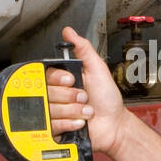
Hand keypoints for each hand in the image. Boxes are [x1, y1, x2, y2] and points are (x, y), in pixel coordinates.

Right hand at [46, 25, 129, 158]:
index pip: (46, 74)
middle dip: (70, 96)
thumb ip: (83, 49)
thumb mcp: (97, 69)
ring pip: (49, 110)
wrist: (114, 124)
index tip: (72, 80)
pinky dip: (69, 124)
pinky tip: (79, 122)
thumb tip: (69, 32)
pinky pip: (51, 126)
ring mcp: (54, 112)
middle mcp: (56, 95)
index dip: (59, 79)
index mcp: (63, 79)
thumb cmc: (107, 99)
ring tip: (85, 111)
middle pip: (46, 92)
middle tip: (84, 97)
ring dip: (73, 111)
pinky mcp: (55, 128)